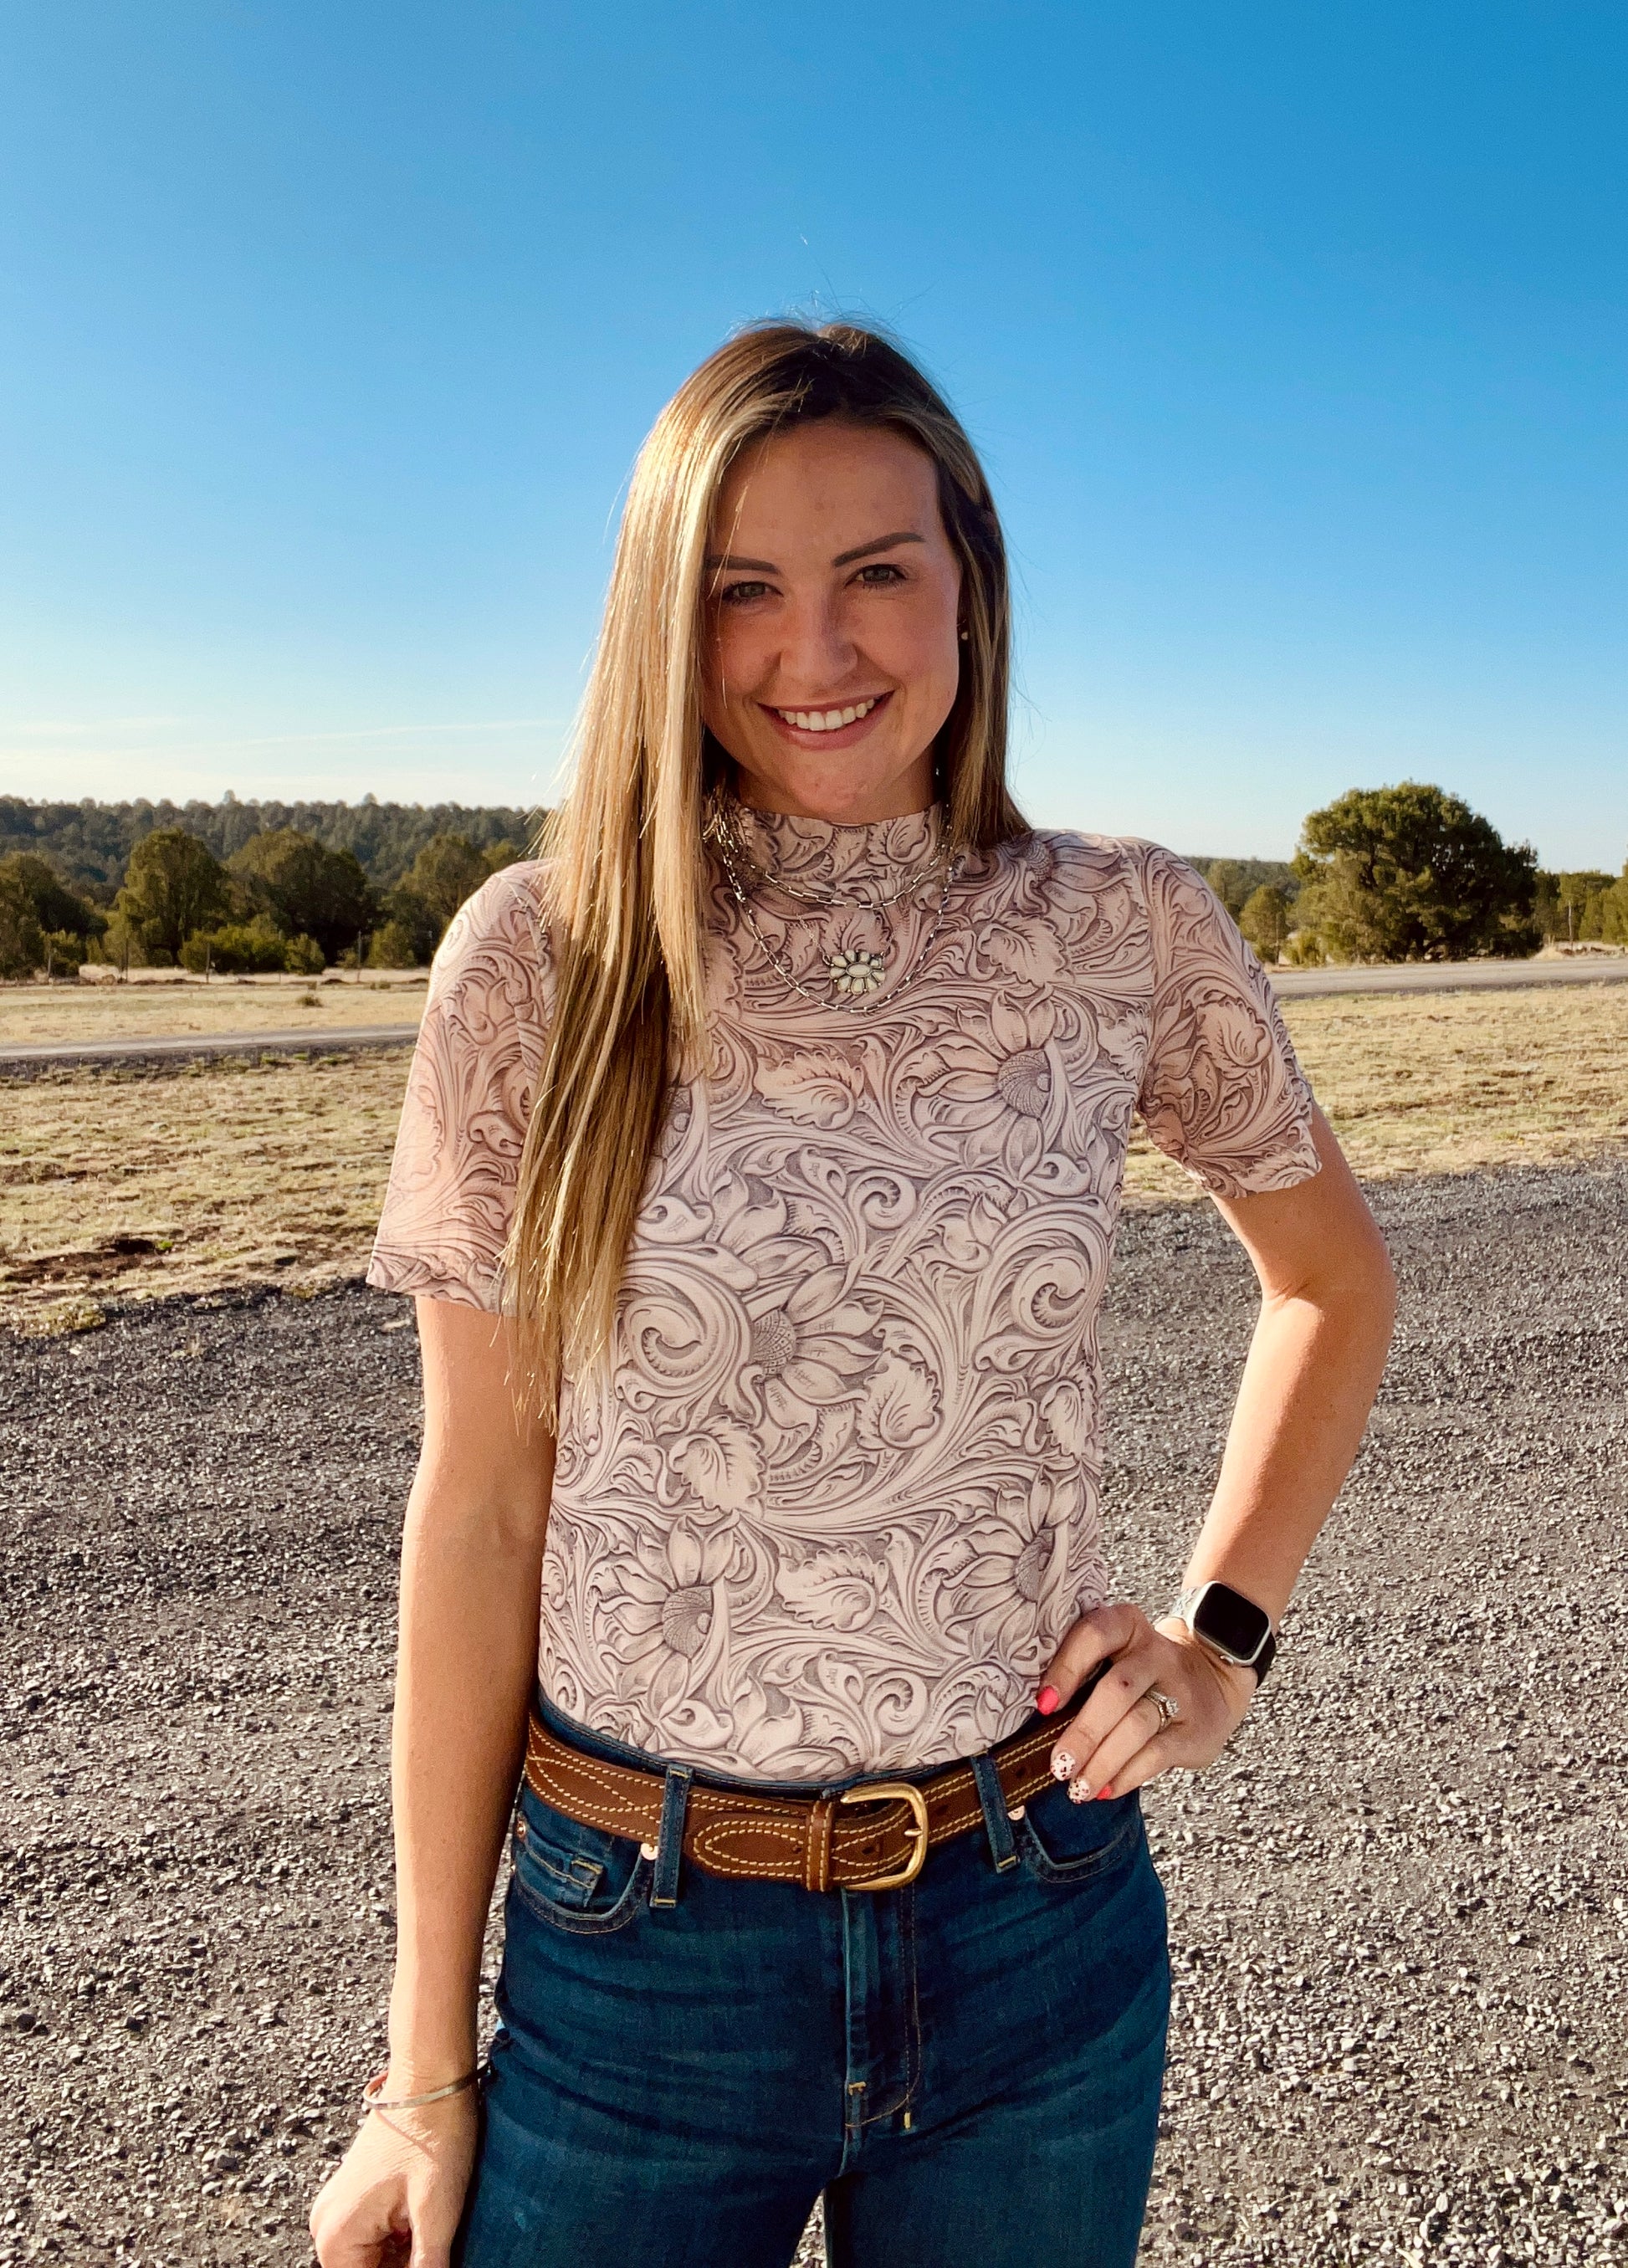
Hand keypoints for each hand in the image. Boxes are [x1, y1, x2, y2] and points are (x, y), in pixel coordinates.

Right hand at [308, 2086, 477, 2267]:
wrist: (430, 2077)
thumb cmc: (434, 2136)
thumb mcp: (437, 2214)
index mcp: (336, 2236)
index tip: (431, 2262)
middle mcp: (325, 2225)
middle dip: (402, 2267)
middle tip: (433, 2243)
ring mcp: (338, 2207)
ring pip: (371, 2259)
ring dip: (402, 2257)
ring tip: (429, 2229)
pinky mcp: (354, 2195)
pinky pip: (373, 2237)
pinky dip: (399, 2240)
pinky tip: (422, 2220)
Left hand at [1036, 1601, 1258, 1801]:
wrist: (1212, 1677)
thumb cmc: (1139, 1672)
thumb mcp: (1116, 1655)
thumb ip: (1082, 1676)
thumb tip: (1035, 1725)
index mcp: (1126, 1626)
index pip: (1095, 1634)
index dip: (1067, 1668)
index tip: (1044, 1704)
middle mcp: (1155, 1653)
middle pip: (1117, 1689)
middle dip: (1084, 1732)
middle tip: (1059, 1765)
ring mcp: (1179, 1690)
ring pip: (1137, 1725)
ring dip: (1103, 1761)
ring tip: (1078, 1787)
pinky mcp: (1194, 1729)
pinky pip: (1158, 1754)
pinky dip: (1127, 1775)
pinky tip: (1105, 1789)